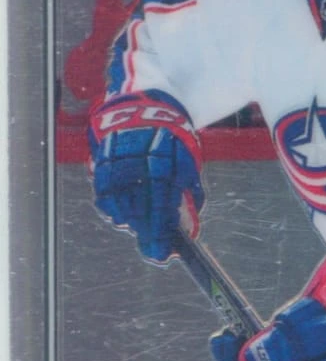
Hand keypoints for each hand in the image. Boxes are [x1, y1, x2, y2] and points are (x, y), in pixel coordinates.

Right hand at [89, 89, 203, 261]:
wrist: (147, 105)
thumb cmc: (174, 139)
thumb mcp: (189, 164)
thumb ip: (189, 195)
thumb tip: (190, 229)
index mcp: (164, 169)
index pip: (161, 211)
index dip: (161, 237)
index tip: (164, 255)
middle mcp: (138, 169)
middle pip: (139, 214)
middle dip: (148, 236)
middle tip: (153, 249)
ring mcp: (118, 166)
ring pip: (119, 207)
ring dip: (131, 222)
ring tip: (140, 225)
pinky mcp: (102, 163)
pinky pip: (104, 195)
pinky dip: (113, 208)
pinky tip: (121, 214)